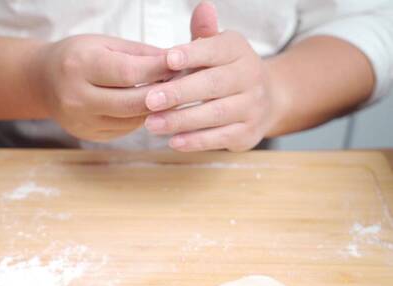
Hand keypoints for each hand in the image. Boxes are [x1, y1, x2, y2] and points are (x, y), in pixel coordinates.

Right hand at [30, 34, 171, 140]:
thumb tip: (176, 62)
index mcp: (79, 66)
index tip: (180, 64)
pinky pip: (124, 129)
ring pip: (131, 120)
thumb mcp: (105, 43)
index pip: (128, 73)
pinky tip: (148, 106)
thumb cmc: (78, 55)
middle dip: (162, 94)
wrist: (43, 81)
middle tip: (183, 85)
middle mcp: (76, 97)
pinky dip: (140, 117)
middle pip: (132, 102)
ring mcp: (80, 121)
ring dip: (155, 108)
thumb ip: (140, 54)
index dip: (158, 70)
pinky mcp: (88, 135)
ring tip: (169, 95)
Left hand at [144, 2, 283, 151]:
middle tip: (149, 100)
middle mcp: (250, 77)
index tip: (167, 59)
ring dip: (181, 120)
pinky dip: (196, 141)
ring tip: (152, 124)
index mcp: (238, 51)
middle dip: (179, 93)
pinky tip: (173, 141)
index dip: (191, 54)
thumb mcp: (217, 48)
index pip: (215, 50)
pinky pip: (220, 138)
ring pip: (215, 114)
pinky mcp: (248, 133)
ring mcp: (252, 107)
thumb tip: (203, 7)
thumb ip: (203, 34)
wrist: (267, 99)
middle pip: (213, 84)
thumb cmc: (226, 71)